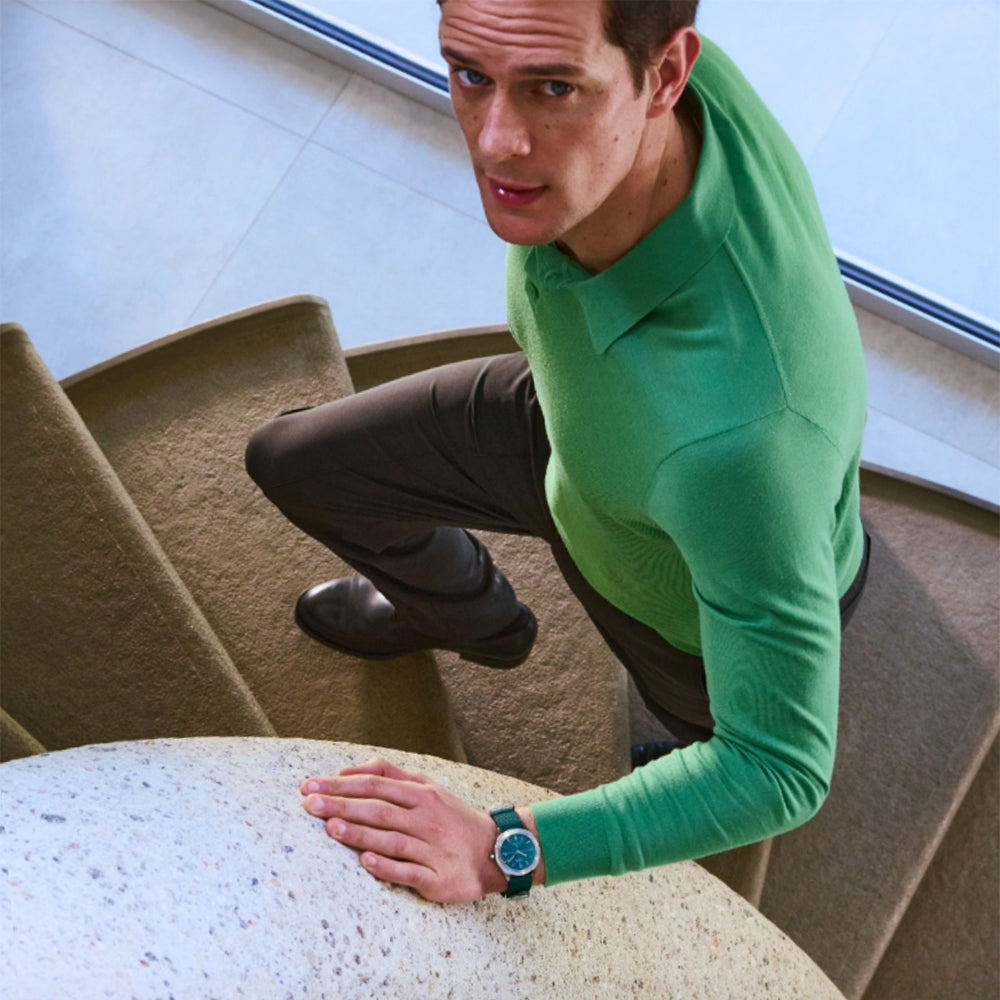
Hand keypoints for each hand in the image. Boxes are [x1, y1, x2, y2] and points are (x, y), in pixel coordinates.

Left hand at [301, 756, 537, 903]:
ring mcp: (431, 849)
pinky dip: (388, 867)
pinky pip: (409, 871)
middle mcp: (425, 819)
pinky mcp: (437, 878)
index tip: (311, 786)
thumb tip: (347, 770)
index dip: (341, 785)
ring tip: (330, 829)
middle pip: (379, 810)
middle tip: (310, 804)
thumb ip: (389, 775)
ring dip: (360, 834)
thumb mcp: (426, 788)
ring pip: (391, 840)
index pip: (375, 785)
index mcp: (421, 794)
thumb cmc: (451, 819)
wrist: (496, 851)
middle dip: (342, 806)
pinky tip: (366, 862)